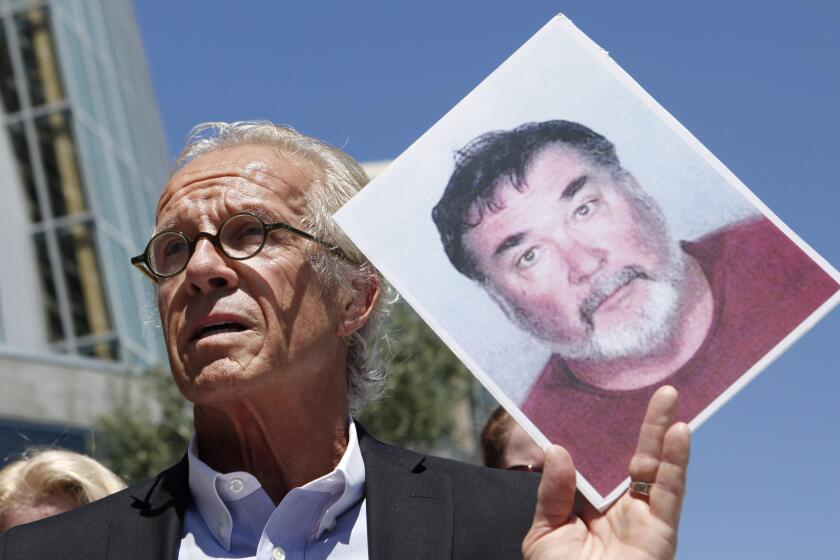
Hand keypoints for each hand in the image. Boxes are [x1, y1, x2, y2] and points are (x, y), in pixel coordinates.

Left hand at [522, 386, 689, 559]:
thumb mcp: (544, 534)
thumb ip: (553, 493)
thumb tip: (557, 449)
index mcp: (589, 505)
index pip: (597, 459)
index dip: (600, 431)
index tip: (598, 397)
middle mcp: (619, 507)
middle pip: (632, 455)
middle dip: (642, 422)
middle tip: (650, 386)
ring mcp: (642, 518)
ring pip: (656, 466)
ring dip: (663, 431)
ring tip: (667, 395)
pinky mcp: (662, 531)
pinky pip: (671, 491)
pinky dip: (677, 461)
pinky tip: (680, 432)